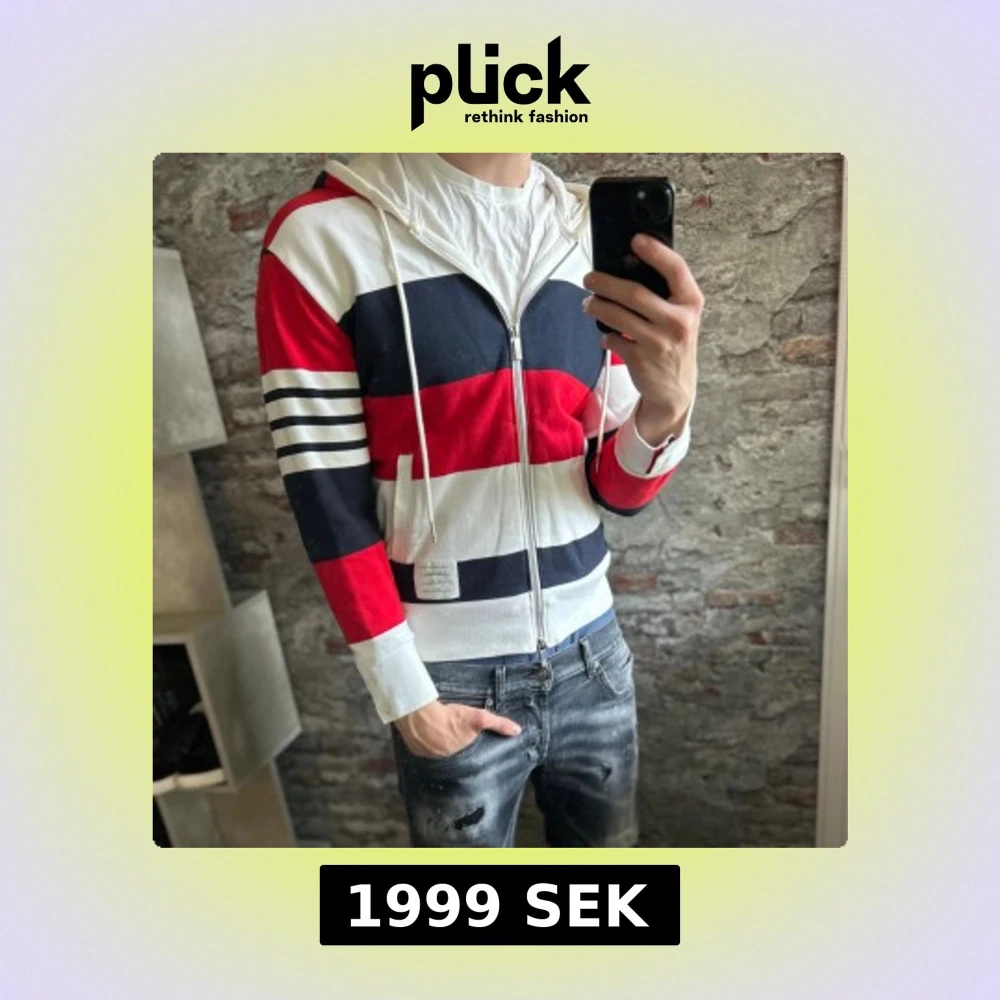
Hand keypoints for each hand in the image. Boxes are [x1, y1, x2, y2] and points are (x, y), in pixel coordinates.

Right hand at [394, 699, 520, 758]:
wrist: (420, 715)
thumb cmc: (450, 717)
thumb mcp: (477, 718)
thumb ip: (497, 724)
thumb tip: (517, 731)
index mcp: (460, 756)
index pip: (466, 756)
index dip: (467, 748)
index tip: (467, 741)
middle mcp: (445, 759)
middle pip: (453, 754)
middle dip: (454, 745)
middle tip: (454, 734)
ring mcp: (429, 756)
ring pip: (438, 752)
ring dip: (440, 745)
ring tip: (441, 734)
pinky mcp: (416, 751)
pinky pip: (424, 749)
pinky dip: (426, 744)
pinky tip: (427, 735)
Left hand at [582, 233, 702, 441]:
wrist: (675, 389)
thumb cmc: (674, 343)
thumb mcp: (680, 316)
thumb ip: (664, 294)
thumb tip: (627, 265)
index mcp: (691, 303)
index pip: (676, 269)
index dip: (655, 252)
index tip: (635, 239)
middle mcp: (679, 321)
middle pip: (635, 293)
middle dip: (605, 283)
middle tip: (589, 278)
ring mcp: (660, 342)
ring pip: (618, 316)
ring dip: (597, 307)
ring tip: (588, 304)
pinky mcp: (642, 360)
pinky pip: (613, 339)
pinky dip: (605, 335)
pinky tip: (605, 334)